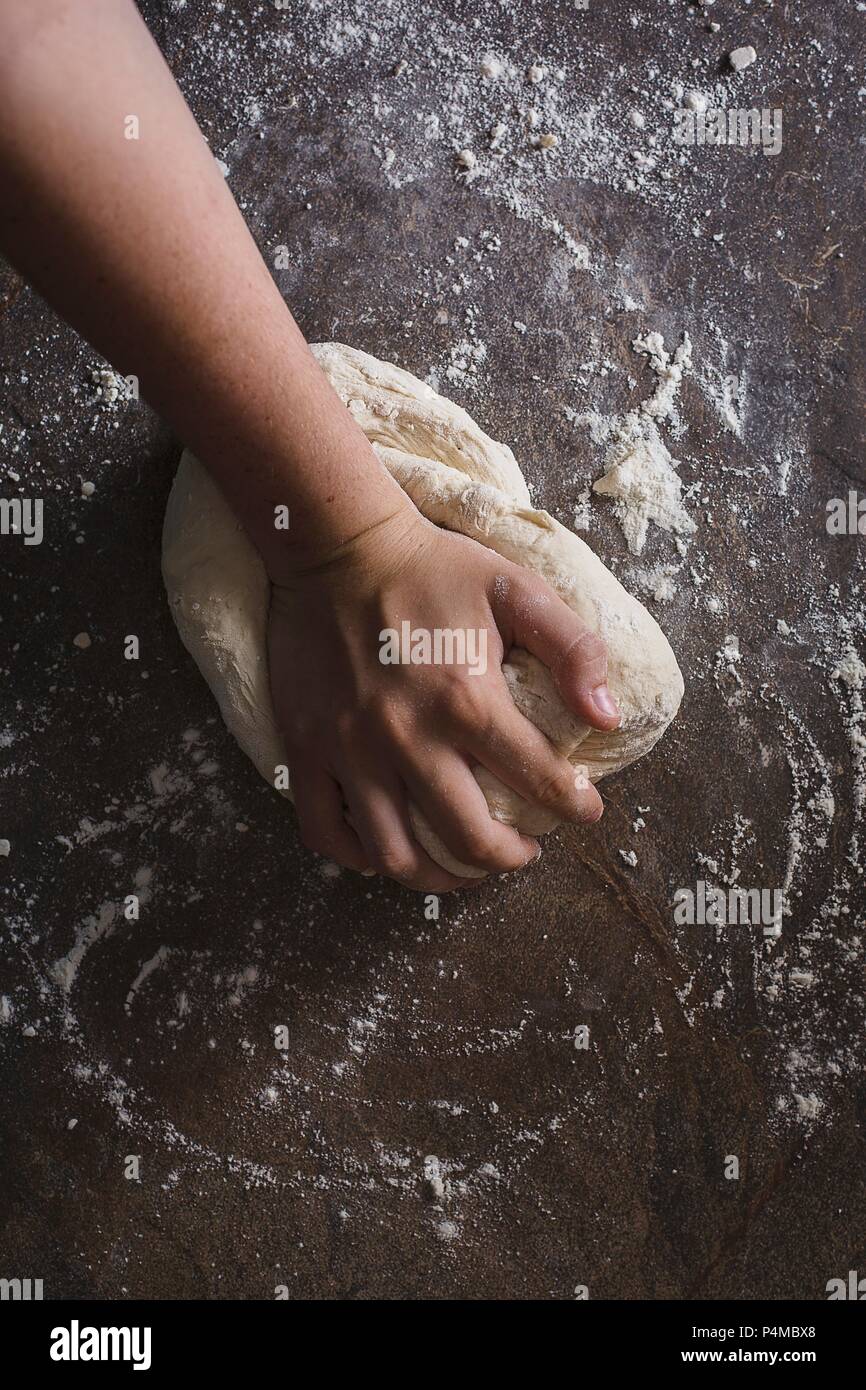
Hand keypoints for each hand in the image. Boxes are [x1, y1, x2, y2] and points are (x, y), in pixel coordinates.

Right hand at [267, 507, 618, 890]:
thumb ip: (573, 649)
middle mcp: (407, 738)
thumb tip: (606, 718)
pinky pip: (327, 831)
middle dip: (508, 859)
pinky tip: (388, 850)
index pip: (538, 782)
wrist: (338, 546)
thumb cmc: (433, 567)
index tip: (585, 811)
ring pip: (395, 854)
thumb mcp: (516, 589)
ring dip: (438, 877)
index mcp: (466, 700)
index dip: (574, 806)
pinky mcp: (307, 749)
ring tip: (462, 867)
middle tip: (523, 851)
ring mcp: (351, 751)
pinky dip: (359, 857)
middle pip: (467, 839)